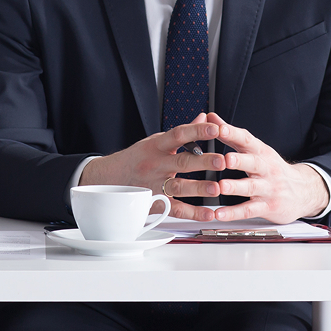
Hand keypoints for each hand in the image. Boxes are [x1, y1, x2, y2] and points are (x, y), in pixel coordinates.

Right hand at [78, 115, 225, 219]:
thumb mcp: (155, 141)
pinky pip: (175, 209)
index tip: (215, 129)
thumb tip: (204, 118)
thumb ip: (182, 133)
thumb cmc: (136, 159)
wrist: (108, 178)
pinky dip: (192, 212)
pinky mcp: (154, 202)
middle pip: (181, 162)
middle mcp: (156, 165)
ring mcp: (154, 184)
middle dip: (203, 162)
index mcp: (157, 146)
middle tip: (222, 161)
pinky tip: (208, 212)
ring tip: (217, 188)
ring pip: (178, 186)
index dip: (197, 131)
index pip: (178, 135)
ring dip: (199, 188)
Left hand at [203, 114, 330, 222]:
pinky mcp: (267, 207)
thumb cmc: (271, 169)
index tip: (219, 128)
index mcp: (261, 152)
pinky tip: (219, 214)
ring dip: (235, 187)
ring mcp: (267, 188)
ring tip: (221, 186)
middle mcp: (265, 169)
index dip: (233, 133)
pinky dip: (233, 213)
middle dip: (239, 160)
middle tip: (225, 159)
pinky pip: (248, 210)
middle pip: (253, 163)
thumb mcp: (255, 149)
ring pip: (250, 187)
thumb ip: (231, 135)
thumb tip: (209, 117)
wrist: (304, 191)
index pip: (247, 140)